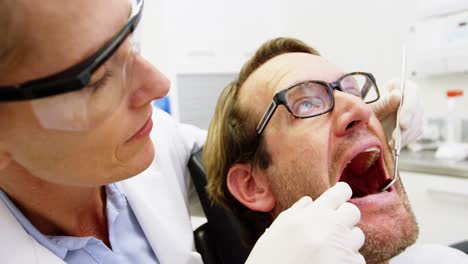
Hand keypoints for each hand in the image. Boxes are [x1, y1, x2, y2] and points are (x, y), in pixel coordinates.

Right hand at [246, 182, 364, 263]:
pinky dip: (346, 261)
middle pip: (353, 212)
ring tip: (327, 249)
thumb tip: (310, 201)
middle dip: (344, 217)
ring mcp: (342, 248)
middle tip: (331, 227)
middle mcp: (332, 228)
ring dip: (345, 240)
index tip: (338, 199)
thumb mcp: (279, 228)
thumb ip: (297, 211)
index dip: (341, 193)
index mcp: (314, 214)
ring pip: (357, 236)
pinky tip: (329, 263)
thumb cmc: (270, 257)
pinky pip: (357, 258)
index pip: (341, 191)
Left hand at [371, 79, 422, 147]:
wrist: (364, 118)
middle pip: (417, 111)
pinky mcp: (413, 124)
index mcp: (400, 86)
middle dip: (407, 127)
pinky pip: (414, 133)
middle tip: (396, 138)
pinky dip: (405, 140)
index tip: (402, 124)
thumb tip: (397, 96)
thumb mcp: (372, 105)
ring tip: (393, 144)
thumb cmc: (367, 108)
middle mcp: (411, 97)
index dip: (409, 109)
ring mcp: (414, 111)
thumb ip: (384, 103)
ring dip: (406, 136)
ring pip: (417, 124)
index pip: (412, 94)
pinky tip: (395, 145)